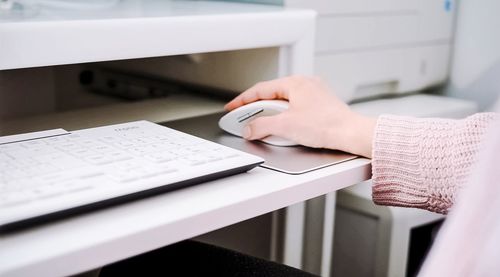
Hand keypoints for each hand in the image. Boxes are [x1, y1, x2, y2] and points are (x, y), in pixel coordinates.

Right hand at [225, 76, 375, 157]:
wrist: (350, 134)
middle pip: (272, 94)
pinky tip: (282, 127)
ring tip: (262, 125)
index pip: (260, 89)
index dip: (243, 100)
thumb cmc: (326, 125)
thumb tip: (249, 129)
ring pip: (284, 101)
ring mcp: (314, 94)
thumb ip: (262, 126)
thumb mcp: (285, 126)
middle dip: (256, 107)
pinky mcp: (320, 105)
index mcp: (295, 83)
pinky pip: (295, 107)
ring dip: (270, 112)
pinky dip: (284, 116)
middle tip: (244, 118)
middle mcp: (305, 84)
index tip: (232, 107)